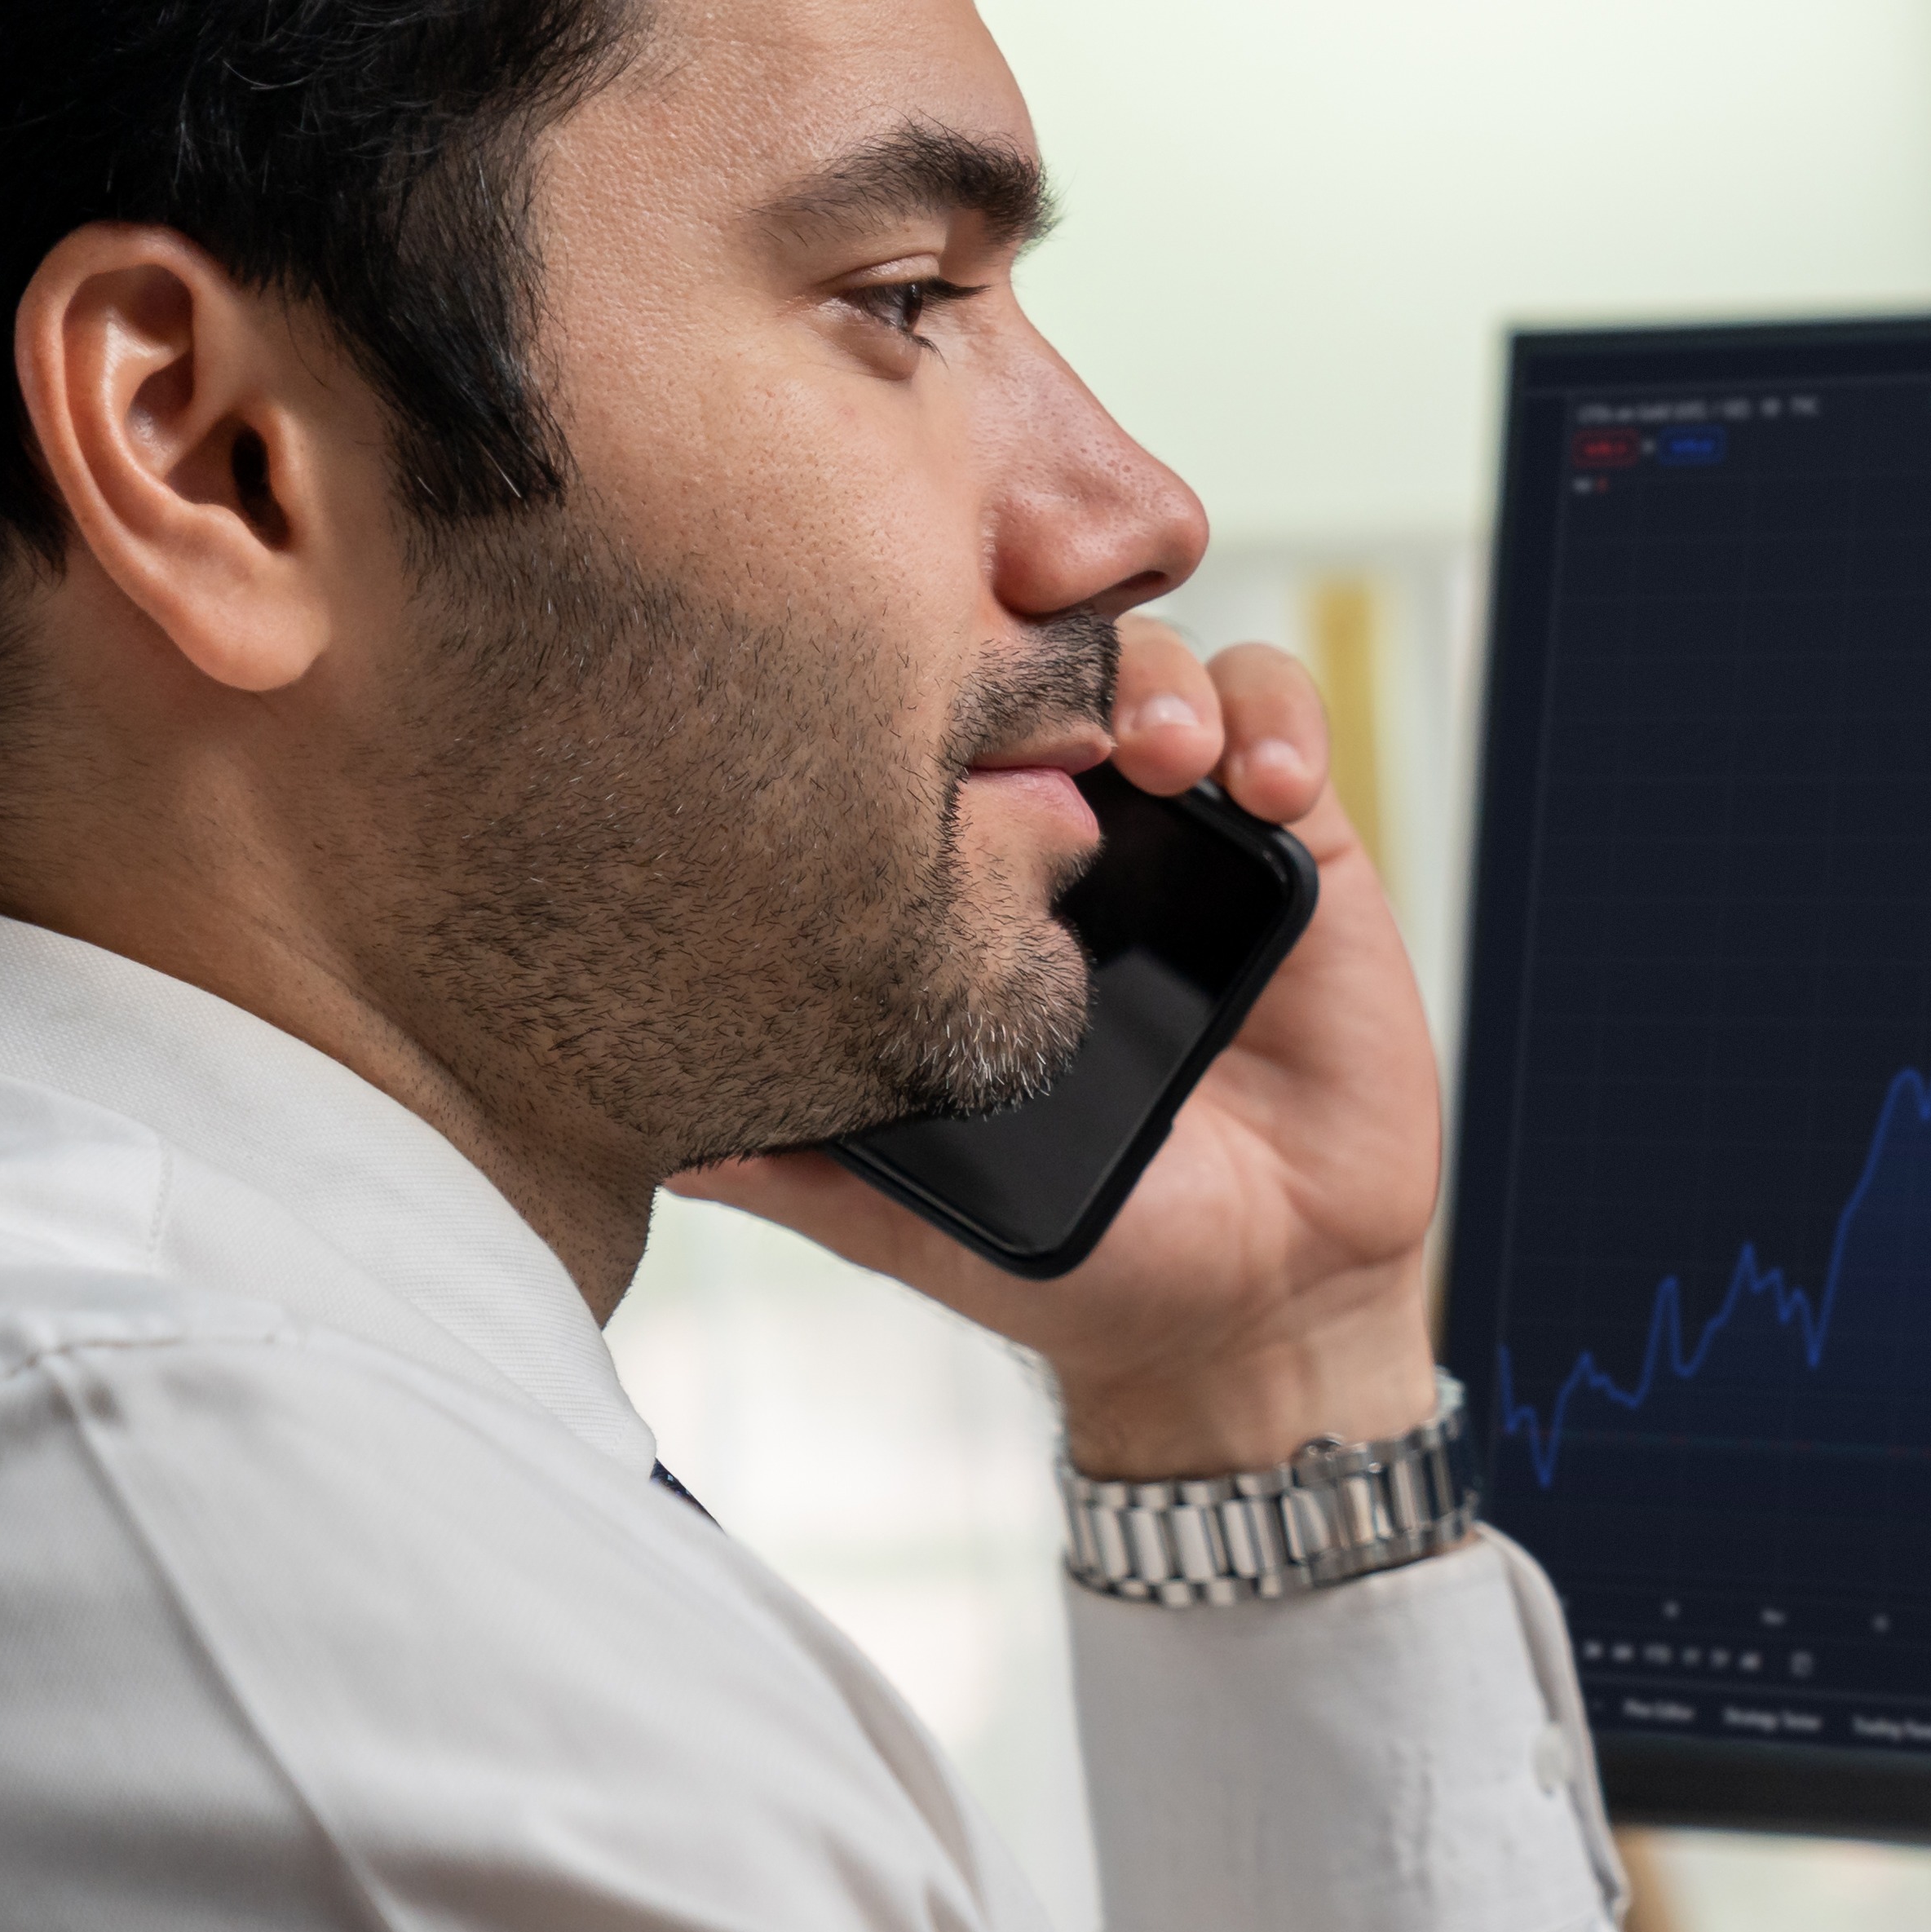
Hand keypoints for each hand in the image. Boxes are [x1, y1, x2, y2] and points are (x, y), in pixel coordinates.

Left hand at [673, 616, 1447, 1477]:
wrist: (1249, 1311)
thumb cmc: (1078, 1252)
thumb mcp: (900, 1207)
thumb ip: (789, 1158)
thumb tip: (632, 1120)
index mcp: (961, 891)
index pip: (920, 725)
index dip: (908, 663)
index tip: (886, 665)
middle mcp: (1061, 841)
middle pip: (1037, 656)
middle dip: (1036, 620)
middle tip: (1032, 658)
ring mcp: (1178, 836)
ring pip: (1161, 663)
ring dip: (1162, 677)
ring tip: (1162, 757)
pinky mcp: (1298, 854)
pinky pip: (1282, 728)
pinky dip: (1274, 722)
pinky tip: (1266, 791)